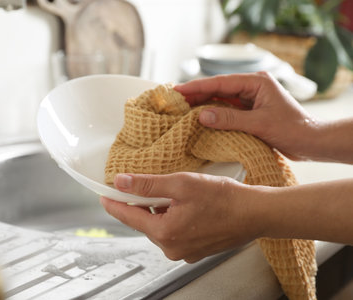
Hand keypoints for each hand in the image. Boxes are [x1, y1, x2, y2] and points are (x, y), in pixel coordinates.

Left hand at [100, 173, 260, 262]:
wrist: (255, 213)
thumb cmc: (224, 198)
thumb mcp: (181, 184)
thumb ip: (147, 185)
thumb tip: (121, 182)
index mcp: (165, 233)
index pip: (129, 217)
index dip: (114, 203)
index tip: (103, 196)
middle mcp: (172, 248)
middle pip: (145, 222)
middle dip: (143, 203)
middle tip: (148, 184)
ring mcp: (184, 252)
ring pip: (159, 227)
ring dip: (159, 210)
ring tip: (176, 194)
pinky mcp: (194, 250)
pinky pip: (173, 233)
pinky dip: (172, 218)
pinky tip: (185, 206)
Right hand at [174, 72, 318, 160]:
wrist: (311, 142)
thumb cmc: (292, 129)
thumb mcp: (259, 124)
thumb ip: (229, 119)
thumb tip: (202, 115)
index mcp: (257, 82)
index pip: (221, 82)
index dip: (198, 86)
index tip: (178, 90)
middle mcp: (252, 87)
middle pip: (218, 89)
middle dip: (196, 94)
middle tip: (174, 98)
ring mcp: (250, 99)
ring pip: (220, 99)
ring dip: (202, 103)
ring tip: (181, 107)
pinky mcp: (250, 111)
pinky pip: (226, 110)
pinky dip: (212, 114)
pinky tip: (199, 117)